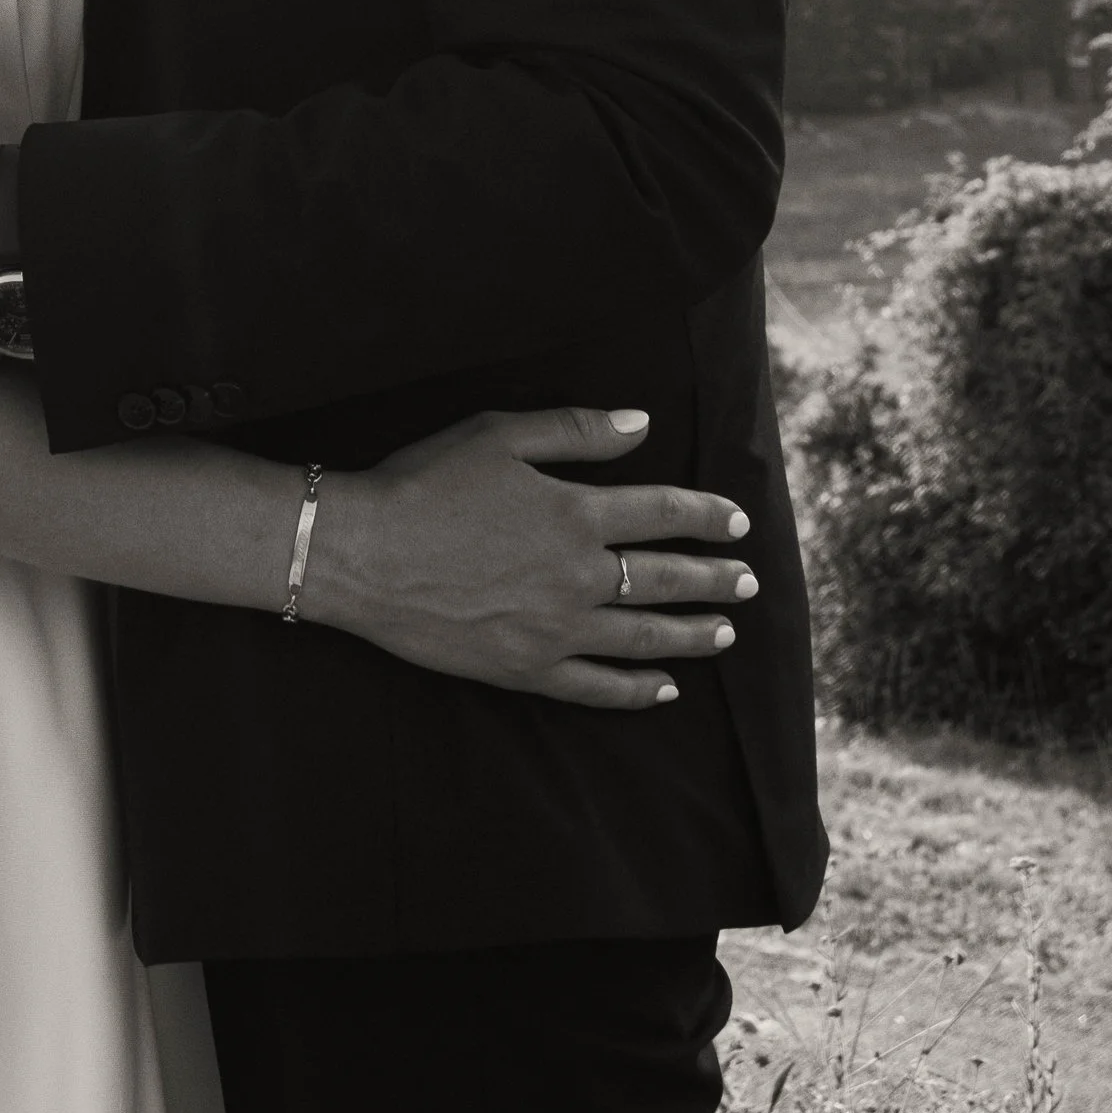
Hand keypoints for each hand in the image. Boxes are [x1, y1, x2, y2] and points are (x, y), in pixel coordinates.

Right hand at [305, 407, 756, 709]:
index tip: (737, 521)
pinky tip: (663, 688)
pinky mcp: (527, 668)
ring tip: (725, 633)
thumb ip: (576, 431)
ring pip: (643, 637)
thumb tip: (642, 423)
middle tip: (748, 582)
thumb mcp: (499, 436)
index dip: (705, 516)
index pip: (662, 513)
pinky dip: (637, 690)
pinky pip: (597, 686)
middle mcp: (578, 576)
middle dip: (714, 579)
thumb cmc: (425, 482)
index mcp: (575, 514)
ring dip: (691, 634)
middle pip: (665, 579)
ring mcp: (556, 630)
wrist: (363, 553)